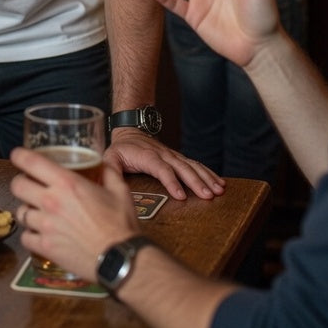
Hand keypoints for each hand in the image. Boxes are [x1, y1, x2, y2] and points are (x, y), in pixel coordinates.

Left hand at [10, 147, 139, 282]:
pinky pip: (25, 237)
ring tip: (37, 212)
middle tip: (29, 185)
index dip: (19, 155)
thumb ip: (110, 171)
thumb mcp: (120, 190)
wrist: (121, 259)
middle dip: (20, 182)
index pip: (31, 162)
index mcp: (66, 183)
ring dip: (27, 210)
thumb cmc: (121, 223)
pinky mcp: (45, 247)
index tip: (17, 155)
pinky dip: (30, 235)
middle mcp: (51, 201)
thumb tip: (107, 159)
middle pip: (17, 185)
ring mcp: (45, 226)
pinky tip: (39, 234)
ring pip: (19, 212)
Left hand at [103, 129, 223, 200]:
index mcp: (147, 156)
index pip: (161, 169)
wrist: (131, 131)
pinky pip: (196, 165)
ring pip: (192, 166)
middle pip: (182, 168)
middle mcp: (163, 155)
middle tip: (208, 196)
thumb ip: (110, 169)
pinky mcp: (178, 159)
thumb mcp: (110, 157)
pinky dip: (208, 173)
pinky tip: (219, 182)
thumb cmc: (120, 149)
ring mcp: (173, 156)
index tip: (180, 195)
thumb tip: (108, 180)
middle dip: (196, 182)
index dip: (171, 181)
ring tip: (219, 190)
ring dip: (206, 178)